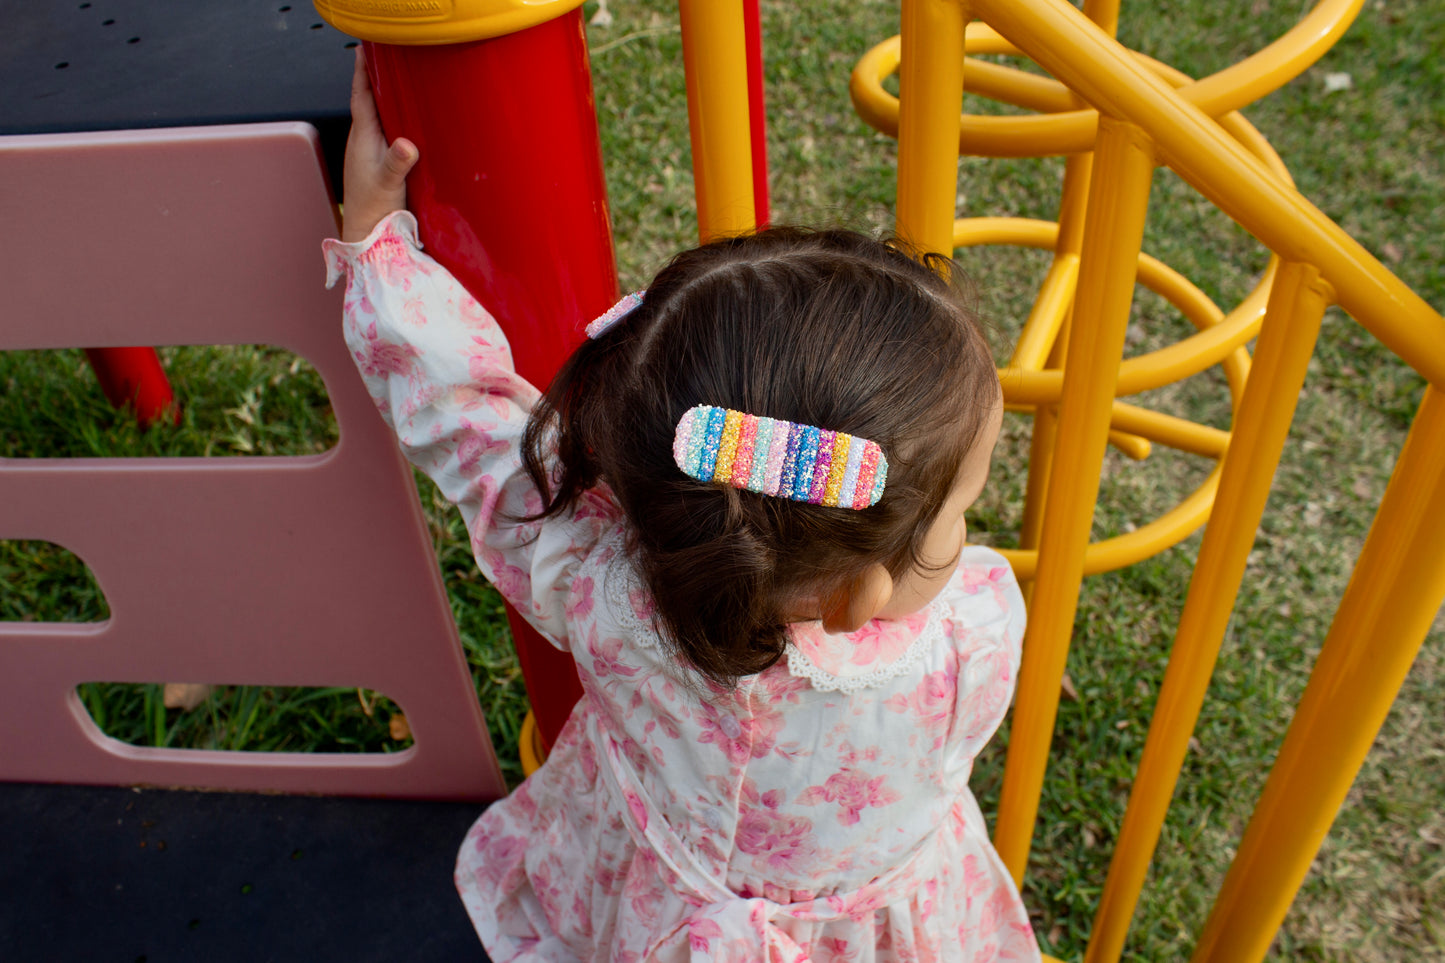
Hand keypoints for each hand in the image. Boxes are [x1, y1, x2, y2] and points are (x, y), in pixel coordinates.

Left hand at [341, 48, 418, 242]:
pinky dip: (393, 119)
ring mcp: (370, 151)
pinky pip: (385, 131)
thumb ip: (398, 162)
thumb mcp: (388, 183)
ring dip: (384, 98)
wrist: (367, 234)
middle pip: (368, 100)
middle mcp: (363, 141)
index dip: (363, 71)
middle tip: (388, 55)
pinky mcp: (379, 162)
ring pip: (377, 116)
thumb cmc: (374, 210)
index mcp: (363, 138)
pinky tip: (406, 119)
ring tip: (398, 79)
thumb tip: (408, 145)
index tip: (365, 48)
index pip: (361, 96)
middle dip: (376, 77)